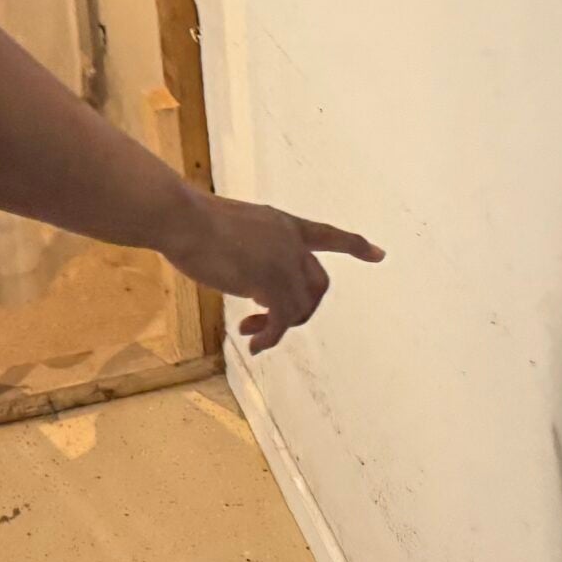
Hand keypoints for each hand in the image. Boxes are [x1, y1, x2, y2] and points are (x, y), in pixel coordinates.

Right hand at [162, 192, 383, 352]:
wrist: (181, 218)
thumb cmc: (189, 221)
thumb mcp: (232, 230)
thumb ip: (250, 252)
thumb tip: (253, 283)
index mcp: (283, 224)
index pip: (327, 235)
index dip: (355, 246)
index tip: (379, 254)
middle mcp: (290, 242)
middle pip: (318, 285)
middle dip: (302, 310)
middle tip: (268, 325)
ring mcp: (283, 261)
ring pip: (302, 306)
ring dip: (279, 328)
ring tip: (253, 336)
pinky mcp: (269, 281)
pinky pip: (282, 320)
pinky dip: (271, 336)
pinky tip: (255, 343)